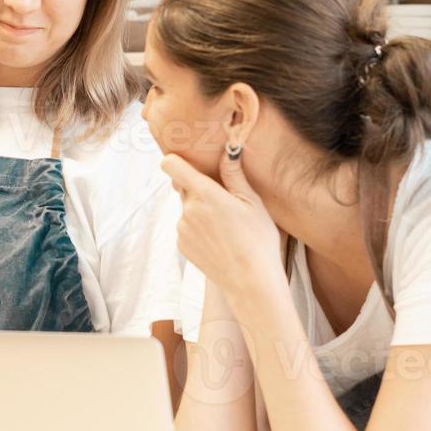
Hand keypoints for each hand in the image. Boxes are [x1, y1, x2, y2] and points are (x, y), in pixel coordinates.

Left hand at [161, 147, 286, 313]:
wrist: (251, 282)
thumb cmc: (258, 240)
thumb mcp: (253, 202)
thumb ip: (234, 174)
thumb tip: (228, 149)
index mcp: (205, 194)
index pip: (172, 165)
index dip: (177, 159)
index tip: (189, 160)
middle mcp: (187, 210)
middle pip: (183, 186)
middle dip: (198, 187)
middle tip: (223, 198)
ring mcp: (182, 229)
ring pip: (187, 208)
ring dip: (199, 209)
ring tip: (226, 225)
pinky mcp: (182, 245)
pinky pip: (186, 227)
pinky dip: (198, 228)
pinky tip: (219, 239)